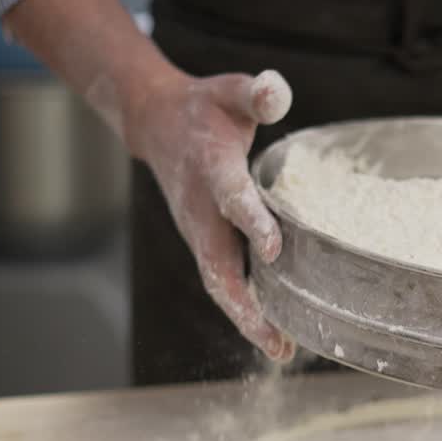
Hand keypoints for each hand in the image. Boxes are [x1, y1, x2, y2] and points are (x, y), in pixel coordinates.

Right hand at [123, 69, 295, 360]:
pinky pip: (223, 282)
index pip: (231, 198)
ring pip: (219, 284)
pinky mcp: (203, 244)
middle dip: (246, 303)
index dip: (251, 223)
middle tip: (278, 338)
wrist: (158, 124)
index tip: (274, 249)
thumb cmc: (205, 110)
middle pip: (218, 264)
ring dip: (247, 319)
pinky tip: (276, 336)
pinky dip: (245, 311)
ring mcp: (198, 233)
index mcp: (211, 169)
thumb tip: (274, 90)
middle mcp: (200, 211)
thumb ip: (257, 92)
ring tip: (282, 350)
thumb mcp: (231, 91)